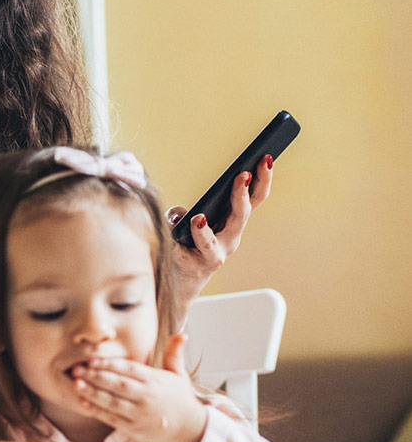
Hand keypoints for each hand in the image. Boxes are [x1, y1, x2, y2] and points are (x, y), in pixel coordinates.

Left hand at [70, 334, 207, 441]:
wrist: (189, 428)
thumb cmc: (179, 398)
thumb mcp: (179, 374)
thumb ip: (174, 353)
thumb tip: (181, 333)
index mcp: (155, 380)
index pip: (130, 369)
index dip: (110, 364)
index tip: (92, 359)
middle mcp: (147, 397)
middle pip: (118, 385)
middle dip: (96, 376)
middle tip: (77, 369)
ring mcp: (140, 414)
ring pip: (113, 402)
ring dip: (93, 393)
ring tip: (76, 384)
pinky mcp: (134, 429)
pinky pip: (112, 419)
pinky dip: (97, 411)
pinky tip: (84, 402)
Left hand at [166, 155, 273, 322]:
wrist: (176, 285)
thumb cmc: (185, 248)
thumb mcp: (184, 224)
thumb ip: (182, 215)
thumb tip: (179, 214)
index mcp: (231, 223)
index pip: (252, 198)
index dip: (262, 179)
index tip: (266, 157)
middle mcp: (230, 238)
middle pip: (244, 213)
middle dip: (245, 193)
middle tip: (245, 173)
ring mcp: (217, 253)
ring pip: (223, 235)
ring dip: (214, 224)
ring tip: (203, 214)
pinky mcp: (201, 265)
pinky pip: (198, 248)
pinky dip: (195, 235)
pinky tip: (193, 222)